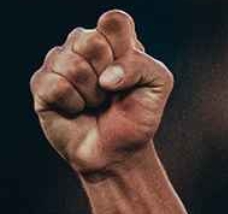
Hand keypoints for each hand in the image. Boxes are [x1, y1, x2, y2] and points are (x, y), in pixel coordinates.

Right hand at [31, 10, 173, 176]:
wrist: (118, 152)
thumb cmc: (137, 116)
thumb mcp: (157, 85)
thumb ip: (142, 66)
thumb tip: (107, 76)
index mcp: (113, 39)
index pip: (114, 20)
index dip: (122, 47)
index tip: (129, 71)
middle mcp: (83, 44)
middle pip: (90, 40)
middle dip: (108, 73)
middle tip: (111, 92)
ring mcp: (59, 62)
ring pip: (72, 65)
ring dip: (91, 94)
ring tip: (95, 103)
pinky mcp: (42, 84)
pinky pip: (56, 86)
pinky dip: (73, 104)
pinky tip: (77, 109)